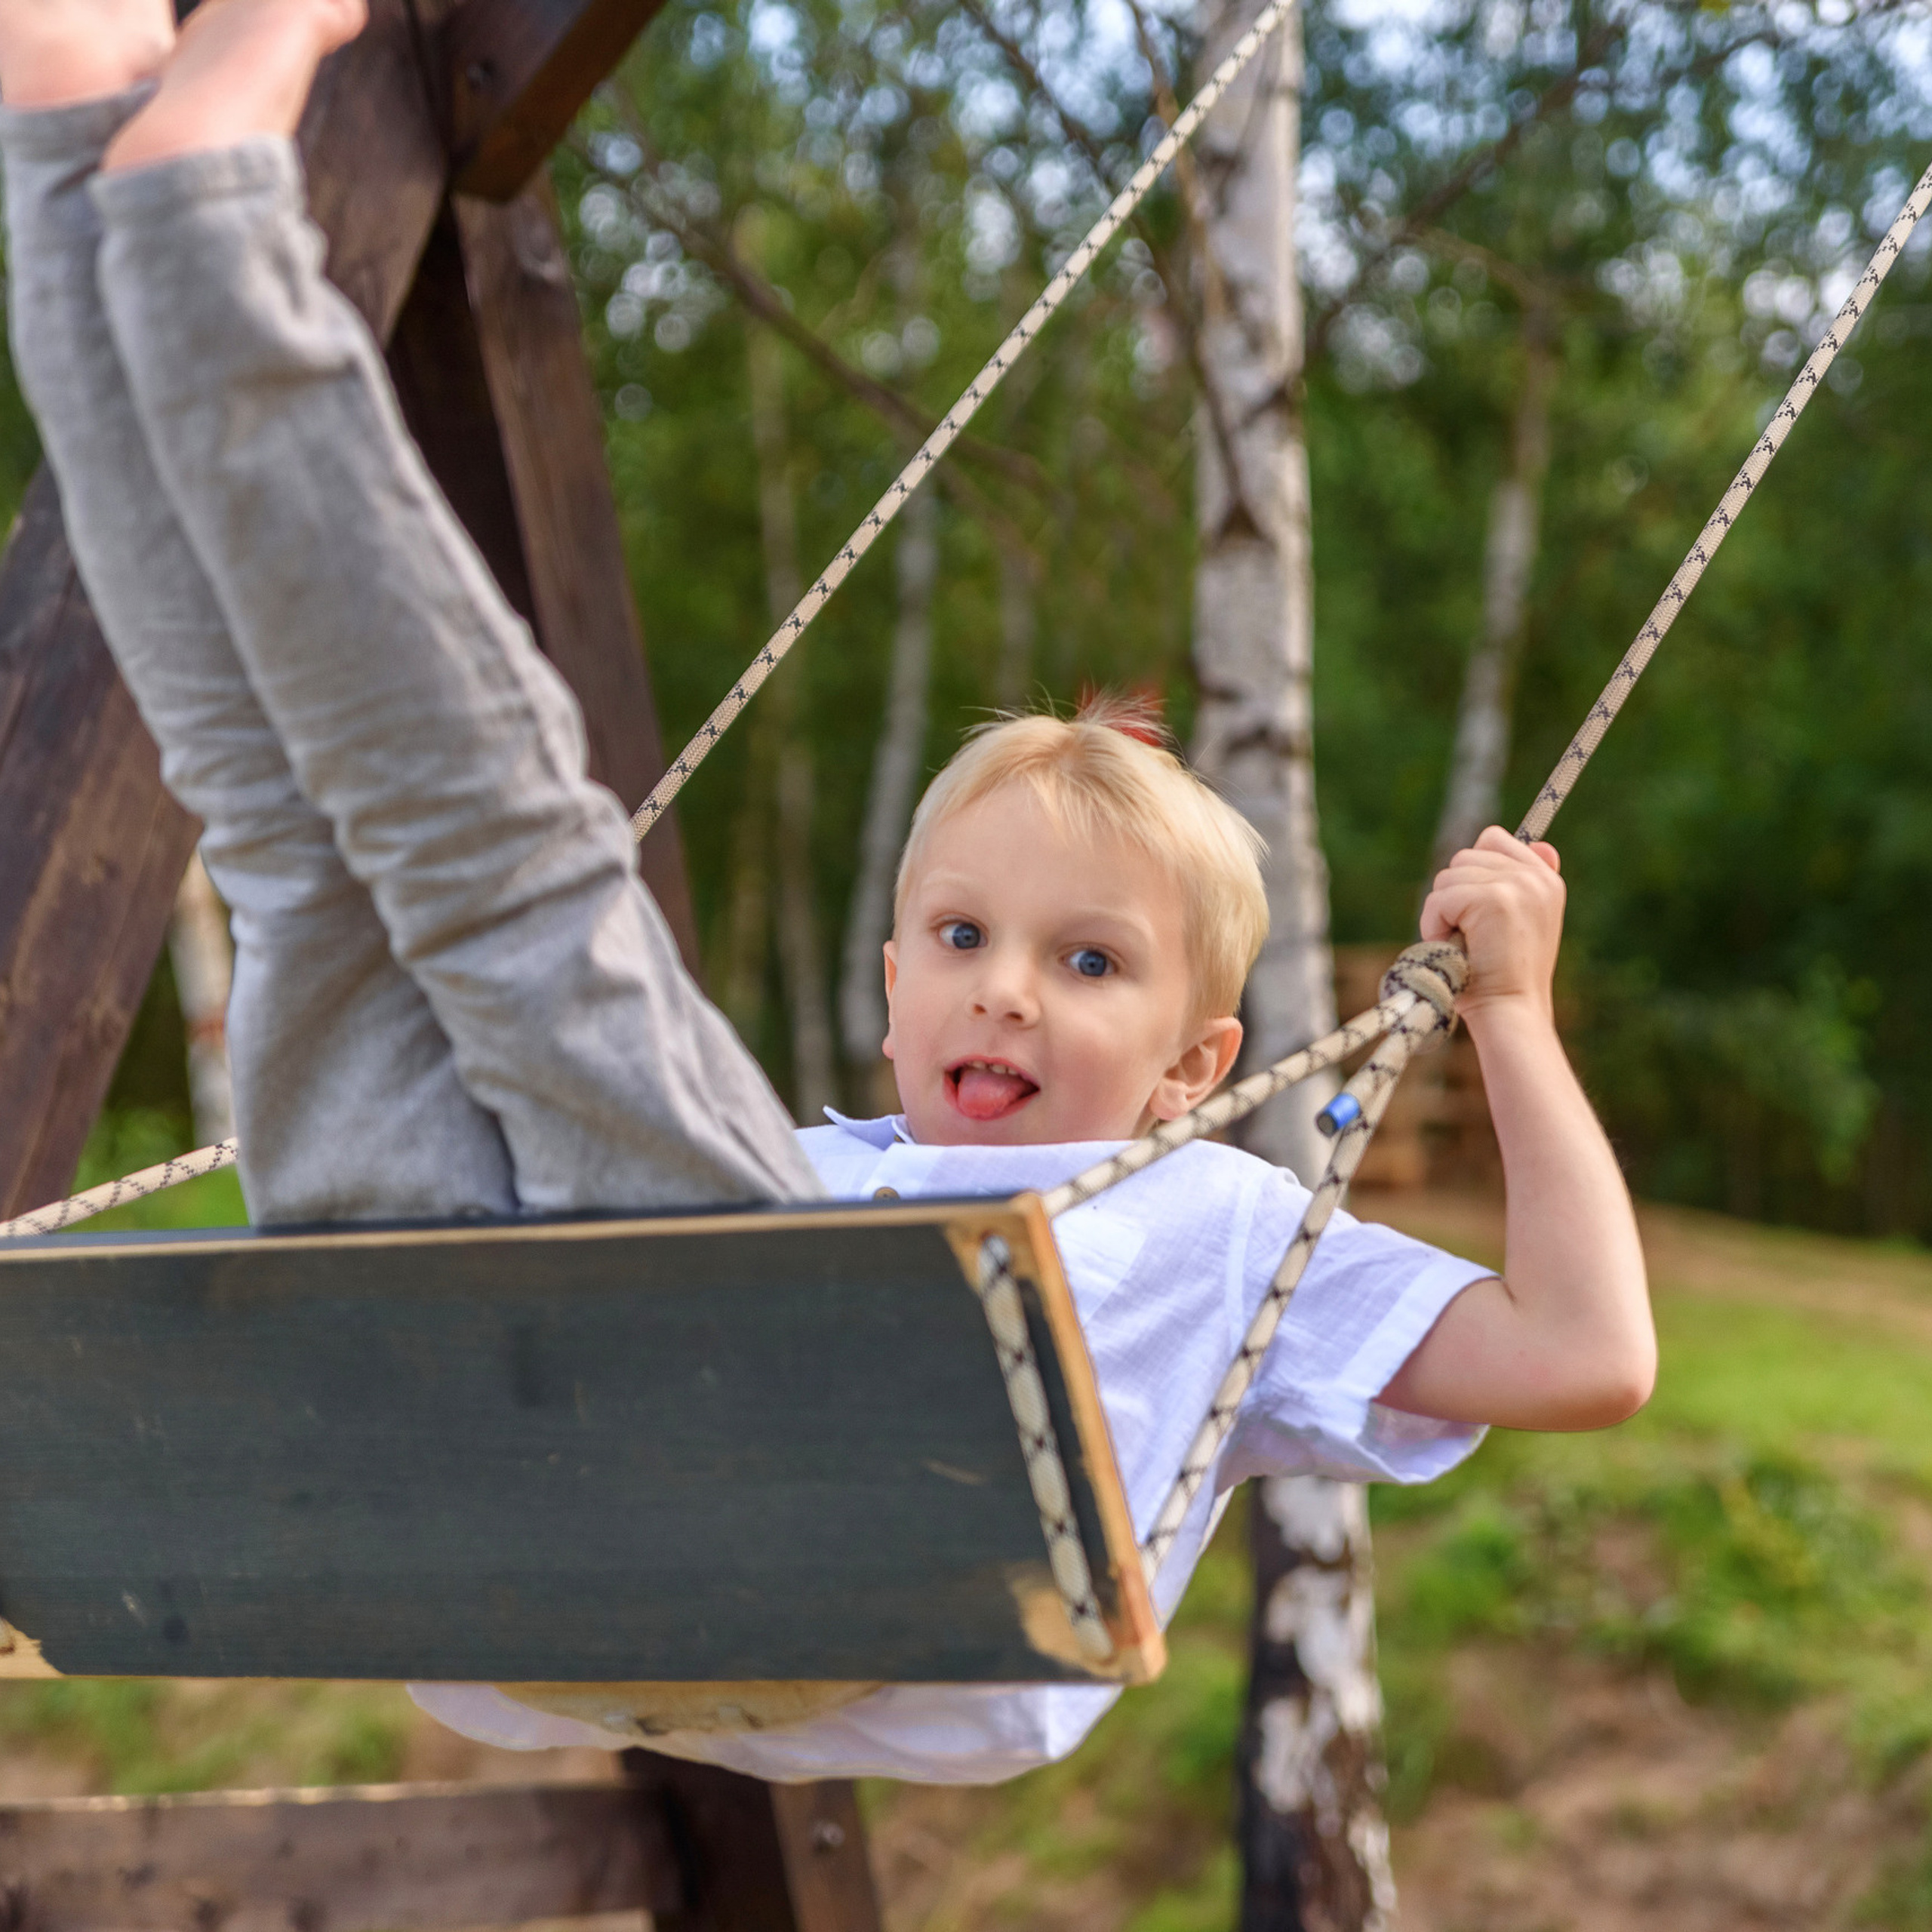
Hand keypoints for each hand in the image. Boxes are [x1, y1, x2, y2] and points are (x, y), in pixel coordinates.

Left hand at [1420, 826, 1563, 1023]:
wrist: (1510, 1011)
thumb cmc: (1503, 976)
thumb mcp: (1522, 922)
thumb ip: (1522, 883)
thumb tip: (1542, 844)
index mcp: (1545, 879)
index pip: (1493, 839)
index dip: (1471, 872)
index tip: (1474, 911)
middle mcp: (1536, 877)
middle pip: (1463, 858)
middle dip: (1453, 897)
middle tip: (1470, 935)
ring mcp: (1518, 885)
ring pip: (1448, 876)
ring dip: (1443, 913)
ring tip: (1465, 944)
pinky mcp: (1494, 899)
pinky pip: (1440, 898)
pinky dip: (1435, 925)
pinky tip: (1455, 949)